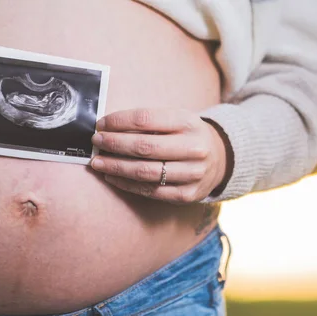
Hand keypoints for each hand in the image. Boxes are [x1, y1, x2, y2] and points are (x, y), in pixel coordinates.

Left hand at [90, 108, 230, 202]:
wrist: (220, 159)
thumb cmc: (188, 136)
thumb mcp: (177, 120)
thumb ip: (149, 122)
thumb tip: (109, 128)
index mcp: (189, 123)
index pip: (146, 120)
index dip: (119, 122)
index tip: (102, 124)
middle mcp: (194, 148)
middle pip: (144, 147)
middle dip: (114, 144)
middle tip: (96, 142)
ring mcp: (192, 174)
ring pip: (145, 172)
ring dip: (116, 167)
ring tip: (98, 162)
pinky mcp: (187, 194)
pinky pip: (150, 191)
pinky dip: (127, 184)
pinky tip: (112, 177)